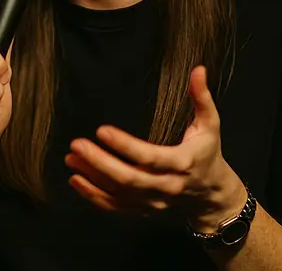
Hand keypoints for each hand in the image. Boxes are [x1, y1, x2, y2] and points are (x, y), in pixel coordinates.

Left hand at [65, 66, 246, 231]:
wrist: (211, 194)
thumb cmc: (207, 153)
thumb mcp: (210, 124)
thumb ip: (202, 97)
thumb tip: (198, 69)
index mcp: (183, 163)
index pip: (150, 157)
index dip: (124, 145)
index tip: (101, 130)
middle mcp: (167, 187)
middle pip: (129, 179)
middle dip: (100, 163)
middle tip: (77, 145)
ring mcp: (154, 202)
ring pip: (119, 194)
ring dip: (92, 177)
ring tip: (71, 159)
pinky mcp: (144, 211)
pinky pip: (116, 208)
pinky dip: (94, 196)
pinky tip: (76, 180)